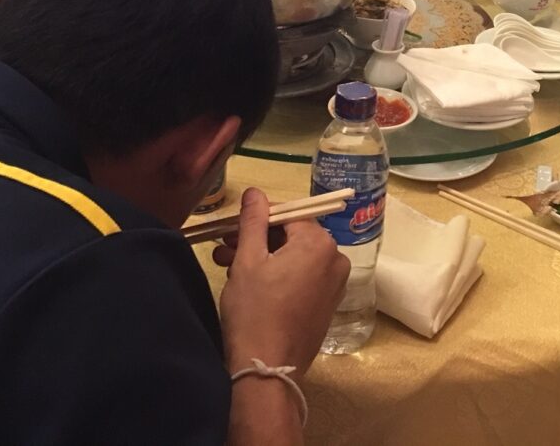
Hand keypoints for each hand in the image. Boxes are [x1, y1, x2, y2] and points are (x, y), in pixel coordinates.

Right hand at [218, 188, 349, 374]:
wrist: (268, 367)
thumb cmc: (255, 310)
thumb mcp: (248, 260)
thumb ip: (253, 221)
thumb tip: (255, 191)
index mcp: (319, 243)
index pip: (287, 214)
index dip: (257, 219)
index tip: (230, 230)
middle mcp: (335, 258)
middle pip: (291, 235)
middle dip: (256, 239)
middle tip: (223, 248)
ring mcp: (334, 283)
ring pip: (294, 257)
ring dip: (262, 257)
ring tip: (226, 266)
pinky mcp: (327, 303)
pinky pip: (302, 277)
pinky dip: (278, 274)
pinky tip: (249, 283)